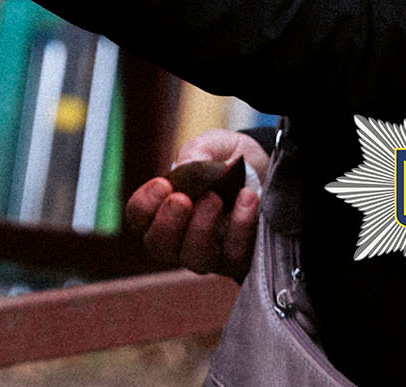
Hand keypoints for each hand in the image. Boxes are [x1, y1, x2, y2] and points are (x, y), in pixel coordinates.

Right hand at [124, 130, 269, 279]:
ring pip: (194, 257)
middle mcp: (179, 238)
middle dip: (168, 223)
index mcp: (162, 208)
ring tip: (215, 198)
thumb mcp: (213, 144)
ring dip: (202, 227)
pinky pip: (233, 254)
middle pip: (159, 246)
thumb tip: (183, 169)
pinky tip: (247, 199)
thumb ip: (196, 152)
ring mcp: (207, 254)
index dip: (144, 205)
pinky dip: (240, 226)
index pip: (138, 218)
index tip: (163, 184)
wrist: (266, 170)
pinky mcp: (237, 261)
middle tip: (182, 199)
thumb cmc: (228, 160)